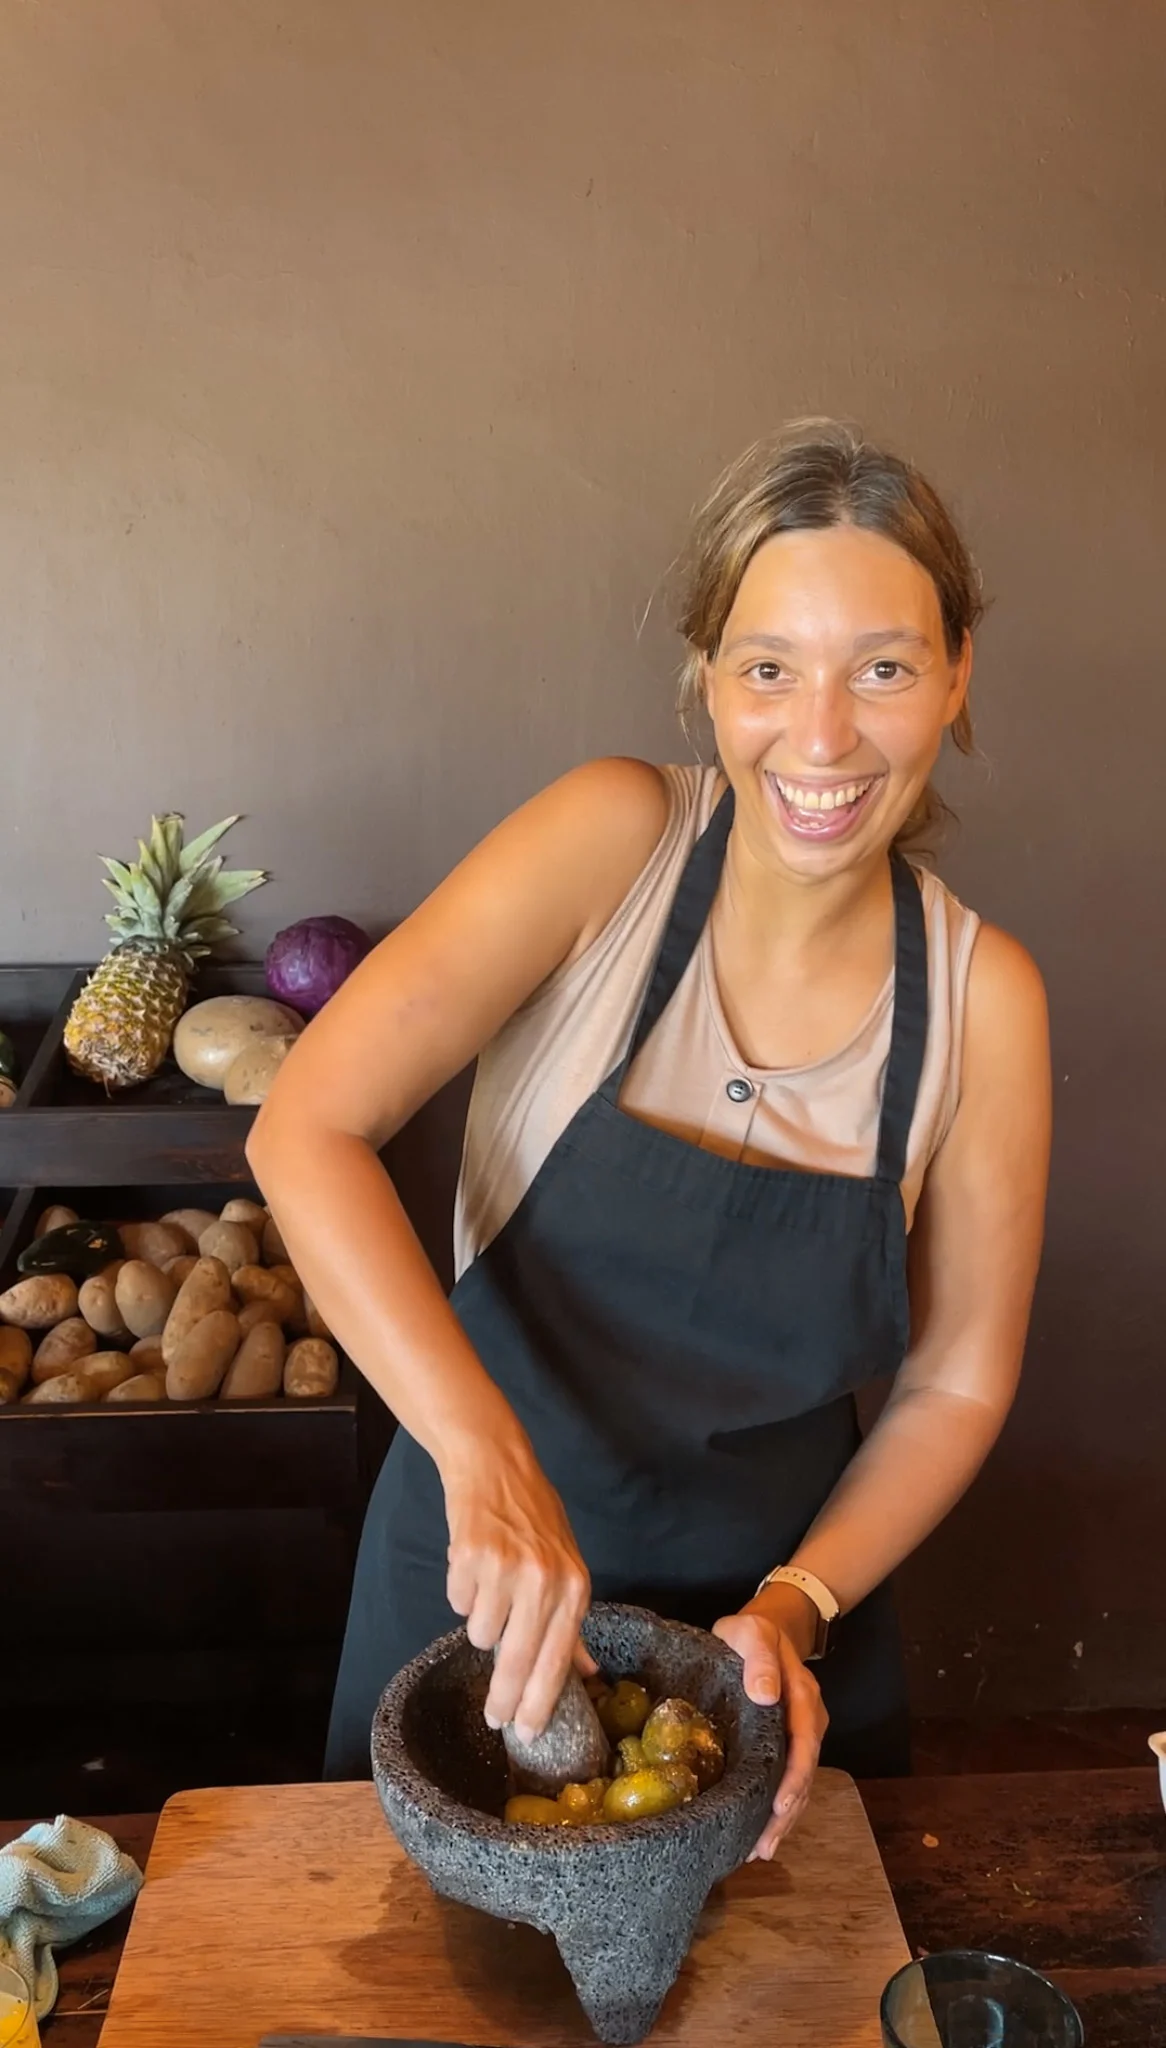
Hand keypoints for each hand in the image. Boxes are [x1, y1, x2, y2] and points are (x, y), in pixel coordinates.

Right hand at [442, 1430, 590, 1742]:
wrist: (495, 1464)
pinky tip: (473, 1565)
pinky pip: (457, 1603)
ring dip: (481, 1621)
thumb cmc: (534, 1518)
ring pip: (481, 1633)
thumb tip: (587, 1675)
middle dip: (504, 1697)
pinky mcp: (469, 1558)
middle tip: (494, 1718)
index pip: (557, 1659)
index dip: (540, 1702)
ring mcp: (506, 1569)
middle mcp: (544, 1580)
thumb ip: (572, 1624)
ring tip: (490, 1588)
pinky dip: (462, 1592)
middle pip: (517, 1660)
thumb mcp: (567, 1566)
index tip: (527, 1732)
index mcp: (574, 1586)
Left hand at [713, 1583, 828, 1859]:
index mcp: (803, 1697)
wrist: (768, 1629)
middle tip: (762, 1846)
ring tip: (760, 1849)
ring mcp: (802, 1735)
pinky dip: (778, 1806)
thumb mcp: (752, 1633)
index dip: (794, 1779)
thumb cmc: (754, 1632)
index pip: (804, 1744)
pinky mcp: (787, 1743)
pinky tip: (761, 1830)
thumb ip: (759, 1659)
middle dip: (786, 1813)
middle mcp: (810, 1721)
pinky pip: (788, 1778)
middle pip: (804, 1774)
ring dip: (784, 1818)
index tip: (779, 1807)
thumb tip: (766, 1696)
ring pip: (799, 1783)